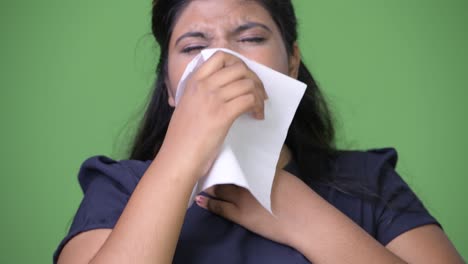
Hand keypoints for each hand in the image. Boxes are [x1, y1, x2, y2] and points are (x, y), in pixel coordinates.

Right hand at [161, 51, 267, 178]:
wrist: (177, 156)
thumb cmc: (182, 137)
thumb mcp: (186, 105)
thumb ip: (199, 93)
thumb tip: (223, 88)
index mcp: (193, 81)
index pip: (220, 56)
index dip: (237, 63)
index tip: (243, 78)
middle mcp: (203, 86)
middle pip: (239, 68)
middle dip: (254, 79)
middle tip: (258, 94)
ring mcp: (213, 99)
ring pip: (247, 84)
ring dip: (258, 95)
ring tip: (258, 108)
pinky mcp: (222, 115)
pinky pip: (249, 100)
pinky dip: (257, 107)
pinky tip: (256, 116)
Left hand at [195, 169, 312, 247]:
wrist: (306, 220)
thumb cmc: (300, 198)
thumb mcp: (284, 177)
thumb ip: (267, 173)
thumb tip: (256, 170)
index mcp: (259, 170)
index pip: (236, 162)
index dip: (224, 159)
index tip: (214, 154)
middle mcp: (248, 181)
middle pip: (224, 173)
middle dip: (213, 170)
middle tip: (201, 165)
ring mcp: (243, 199)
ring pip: (219, 189)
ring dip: (208, 185)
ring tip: (198, 180)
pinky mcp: (241, 216)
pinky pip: (220, 208)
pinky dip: (208, 203)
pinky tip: (199, 199)